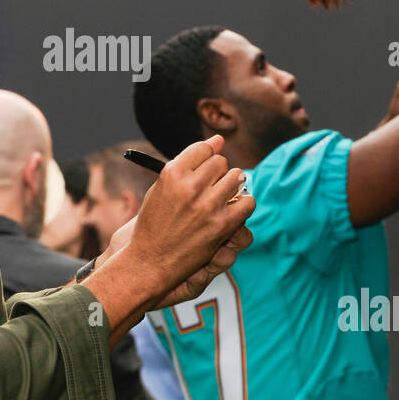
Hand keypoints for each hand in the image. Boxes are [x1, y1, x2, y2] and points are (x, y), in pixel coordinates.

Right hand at [127, 136, 254, 304]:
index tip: (206, 166)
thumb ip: (189, 162)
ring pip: (237, 177)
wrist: (150, 260)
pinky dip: (243, 204)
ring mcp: (207, 206)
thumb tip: (219, 139)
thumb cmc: (155, 222)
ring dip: (232, 185)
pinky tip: (232, 210)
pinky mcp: (222, 225)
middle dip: (218, 172)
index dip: (207, 157)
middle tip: (211, 186)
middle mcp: (190, 186)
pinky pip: (248, 202)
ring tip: (222, 196)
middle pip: (221, 162)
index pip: (205, 148)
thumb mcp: (162, 186)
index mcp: (172, 173)